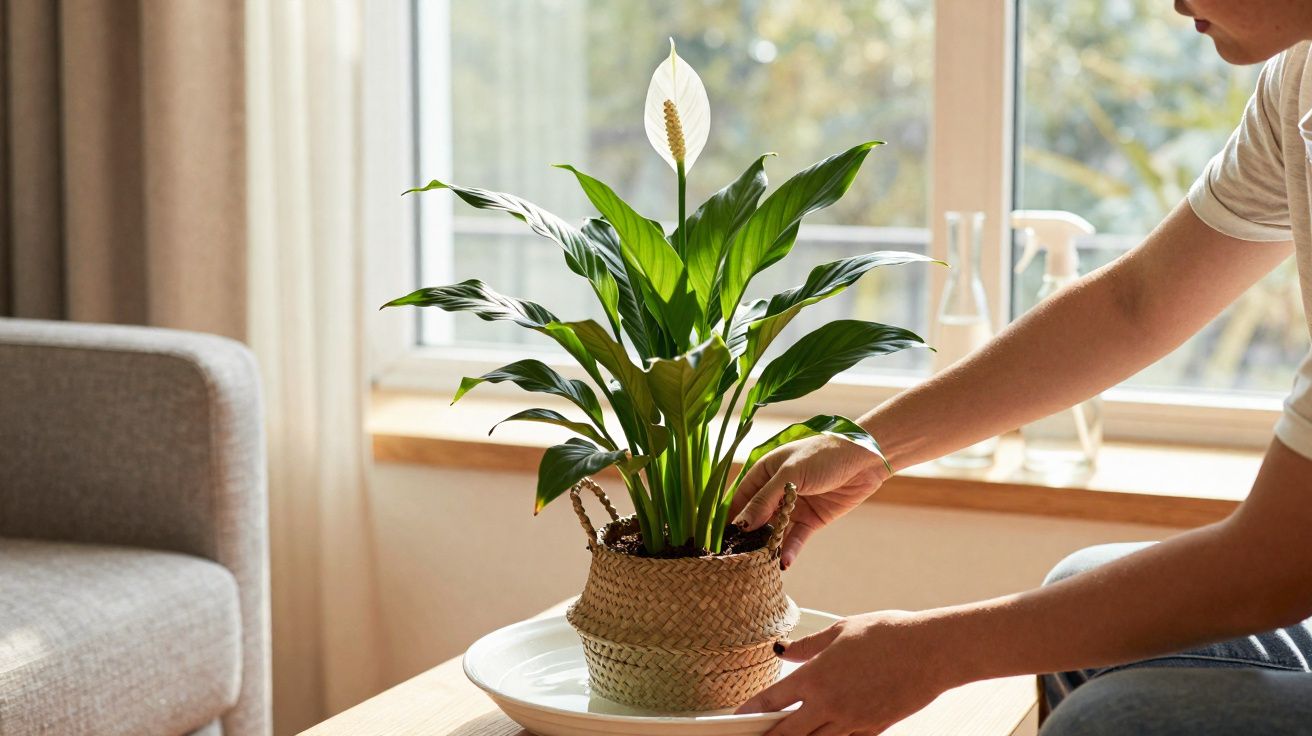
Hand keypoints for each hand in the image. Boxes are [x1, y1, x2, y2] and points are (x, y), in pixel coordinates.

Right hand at [729, 436, 888, 568]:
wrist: (865, 459)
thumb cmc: (823, 455)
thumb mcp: (789, 474)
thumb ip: (765, 499)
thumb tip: (741, 524)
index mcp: (764, 473)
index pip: (740, 499)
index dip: (731, 518)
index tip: (721, 540)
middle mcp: (775, 491)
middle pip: (756, 518)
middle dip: (748, 537)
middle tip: (738, 559)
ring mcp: (793, 507)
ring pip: (774, 531)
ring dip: (768, 546)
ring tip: (759, 565)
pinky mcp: (811, 520)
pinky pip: (796, 538)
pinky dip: (789, 550)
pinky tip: (783, 562)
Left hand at [735, 611, 954, 734]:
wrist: (931, 651)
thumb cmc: (888, 634)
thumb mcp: (841, 630)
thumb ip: (808, 646)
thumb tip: (784, 650)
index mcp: (817, 676)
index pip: (773, 700)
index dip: (751, 712)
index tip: (736, 718)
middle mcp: (830, 704)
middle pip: (787, 733)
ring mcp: (852, 721)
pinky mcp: (873, 728)